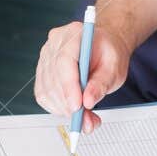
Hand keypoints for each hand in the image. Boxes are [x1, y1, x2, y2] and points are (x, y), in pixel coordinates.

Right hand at [33, 19, 130, 135]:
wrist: (103, 47)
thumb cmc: (108, 54)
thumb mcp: (115, 68)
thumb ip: (102, 84)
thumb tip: (88, 101)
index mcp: (74, 34)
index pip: (64, 61)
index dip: (69, 86)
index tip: (78, 107)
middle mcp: (55, 43)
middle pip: (53, 78)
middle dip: (69, 105)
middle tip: (87, 121)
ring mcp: (45, 57)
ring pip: (46, 90)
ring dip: (64, 110)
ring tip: (86, 119)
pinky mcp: (42, 72)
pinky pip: (43, 95)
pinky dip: (58, 108)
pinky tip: (74, 110)